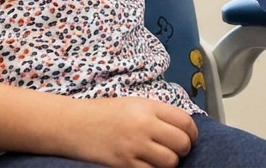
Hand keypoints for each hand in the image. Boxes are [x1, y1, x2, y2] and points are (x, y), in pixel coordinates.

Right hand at [64, 97, 197, 167]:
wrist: (72, 125)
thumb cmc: (103, 113)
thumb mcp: (134, 104)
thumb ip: (158, 114)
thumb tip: (183, 128)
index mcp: (149, 107)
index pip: (186, 121)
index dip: (192, 133)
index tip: (190, 138)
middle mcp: (144, 125)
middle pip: (182, 143)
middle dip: (183, 149)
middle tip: (176, 151)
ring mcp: (134, 146)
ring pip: (170, 162)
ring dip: (169, 162)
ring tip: (160, 159)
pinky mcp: (124, 164)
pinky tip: (146, 165)